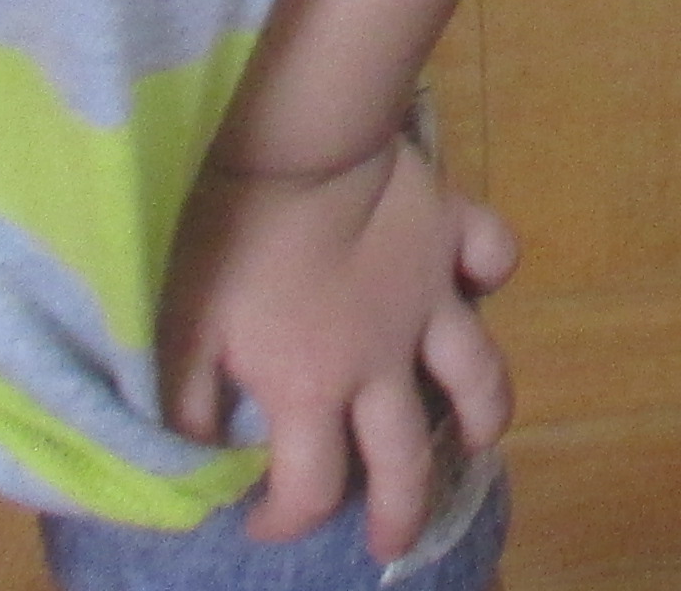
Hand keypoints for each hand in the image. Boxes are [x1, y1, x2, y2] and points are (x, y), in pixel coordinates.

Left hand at [160, 134, 515, 555]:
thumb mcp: (185, 329)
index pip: (311, 488)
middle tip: (395, 540)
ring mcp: (429, 299)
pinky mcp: (453, 233)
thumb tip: (199, 459)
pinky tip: (480, 282)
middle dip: (404, 513)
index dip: (285, 519)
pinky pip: (494, 255)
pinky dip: (493, 270)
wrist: (299, 141)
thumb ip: (189, 403)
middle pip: (408, 461)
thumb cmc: (232, 234)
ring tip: (475, 438)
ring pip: (477, 376)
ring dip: (481, 415)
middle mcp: (383, 362)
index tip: (263, 521)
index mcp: (314, 389)